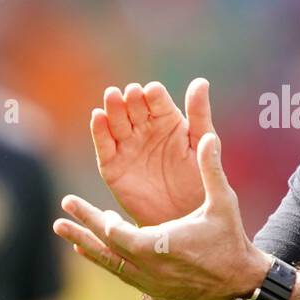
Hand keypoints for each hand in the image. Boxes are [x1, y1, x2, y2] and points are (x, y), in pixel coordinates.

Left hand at [54, 131, 270, 299]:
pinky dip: (101, 259)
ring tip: (61, 230)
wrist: (238, 284)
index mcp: (159, 246)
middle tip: (63, 212)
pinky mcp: (152, 289)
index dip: (101, 220)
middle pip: (105, 247)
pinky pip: (118, 272)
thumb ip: (211, 169)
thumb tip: (207, 136)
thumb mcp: (223, 203)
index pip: (117, 234)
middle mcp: (147, 268)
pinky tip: (85, 249)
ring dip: (84, 244)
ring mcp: (148, 282)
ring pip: (108, 262)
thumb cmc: (230, 241)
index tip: (86, 207)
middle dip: (84, 227)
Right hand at [90, 78, 214, 227]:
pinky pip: (104, 146)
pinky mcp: (112, 165)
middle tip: (130, 93)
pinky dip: (99, 131)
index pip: (157, 101)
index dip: (153, 95)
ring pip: (116, 122)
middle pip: (133, 108)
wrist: (181, 218)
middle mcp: (144, 129)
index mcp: (167, 120)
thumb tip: (201, 81)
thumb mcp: (201, 145)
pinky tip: (98, 117)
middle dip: (131, 99)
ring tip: (113, 97)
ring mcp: (127, 146)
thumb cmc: (198, 180)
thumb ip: (199, 114)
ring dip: (113, 109)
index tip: (152, 92)